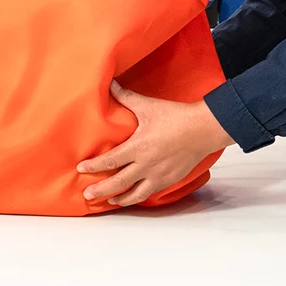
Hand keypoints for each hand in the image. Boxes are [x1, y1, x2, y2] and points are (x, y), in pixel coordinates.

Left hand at [78, 81, 234, 206]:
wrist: (203, 129)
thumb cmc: (177, 117)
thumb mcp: (148, 106)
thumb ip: (126, 97)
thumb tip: (111, 83)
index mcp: (138, 146)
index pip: (110, 160)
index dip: (94, 166)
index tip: (81, 168)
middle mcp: (146, 164)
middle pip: (118, 182)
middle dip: (101, 190)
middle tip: (87, 195)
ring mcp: (158, 175)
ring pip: (135, 194)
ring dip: (119, 199)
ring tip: (108, 201)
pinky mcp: (169, 180)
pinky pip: (149, 193)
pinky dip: (137, 197)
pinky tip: (132, 197)